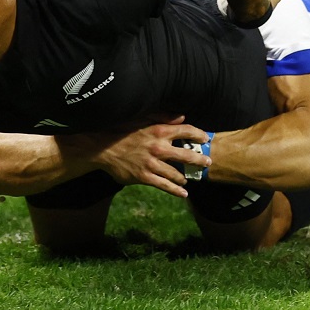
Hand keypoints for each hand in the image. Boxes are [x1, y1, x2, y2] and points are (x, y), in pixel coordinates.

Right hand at [90, 116, 212, 197]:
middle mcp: (159, 148)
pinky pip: (164, 185)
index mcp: (159, 131)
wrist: (102, 148)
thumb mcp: (141, 119)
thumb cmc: (122, 131)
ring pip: (176, 173)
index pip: (186, 131)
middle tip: (208, 162)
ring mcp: (152, 164)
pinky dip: (175, 190)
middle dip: (199, 160)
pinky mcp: (144, 177)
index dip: (198, 135)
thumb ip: (163, 117)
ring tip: (188, 179)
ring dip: (184, 177)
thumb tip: (182, 116)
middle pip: (186, 155)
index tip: (205, 138)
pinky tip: (183, 193)